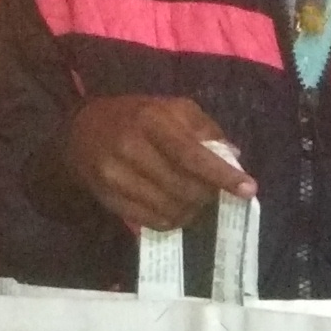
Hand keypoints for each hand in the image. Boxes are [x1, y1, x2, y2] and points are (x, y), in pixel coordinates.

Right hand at [65, 96, 255, 230]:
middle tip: (213, 192)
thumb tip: (234, 156)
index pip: (192, 155)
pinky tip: (174, 209)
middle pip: (183, 187)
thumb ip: (205, 129)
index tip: (249, 189)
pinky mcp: (108, 198)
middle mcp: (130, 148)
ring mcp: (115, 176)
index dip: (221, 175)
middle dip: (207, 195)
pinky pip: (151, 221)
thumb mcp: (171, 108)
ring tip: (194, 200)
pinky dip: (172, 220)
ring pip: (169, 208)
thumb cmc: (136, 116)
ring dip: (191, 210)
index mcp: (151, 120)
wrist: (81, 130)